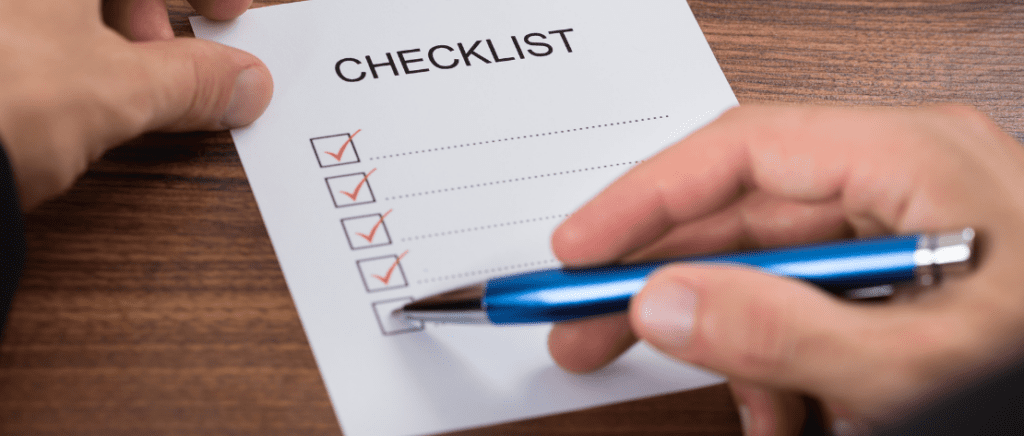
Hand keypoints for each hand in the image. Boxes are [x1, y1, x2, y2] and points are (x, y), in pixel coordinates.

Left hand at [0, 0, 272, 209]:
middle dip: (143, 9)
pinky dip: (45, 43)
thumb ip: (192, 81)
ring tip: (102, 84)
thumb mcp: (114, 92)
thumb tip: (242, 82)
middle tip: (162, 57)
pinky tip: (48, 83)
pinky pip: (21, 27)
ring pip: (53, 4)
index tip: (227, 14)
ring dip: (94, 27)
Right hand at [547, 105, 1023, 433]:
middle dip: (663, 284)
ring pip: (768, 275)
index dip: (644, 200)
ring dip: (737, 350)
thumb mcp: (916, 365)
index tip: (579, 251)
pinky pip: (808, 310)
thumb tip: (663, 302)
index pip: (740, 150)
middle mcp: (899, 179)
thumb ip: (784, 331)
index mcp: (913, 156)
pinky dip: (785, 367)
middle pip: (739, 215)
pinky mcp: (899, 280)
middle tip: (585, 330)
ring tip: (749, 416)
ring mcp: (899, 232)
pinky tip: (795, 416)